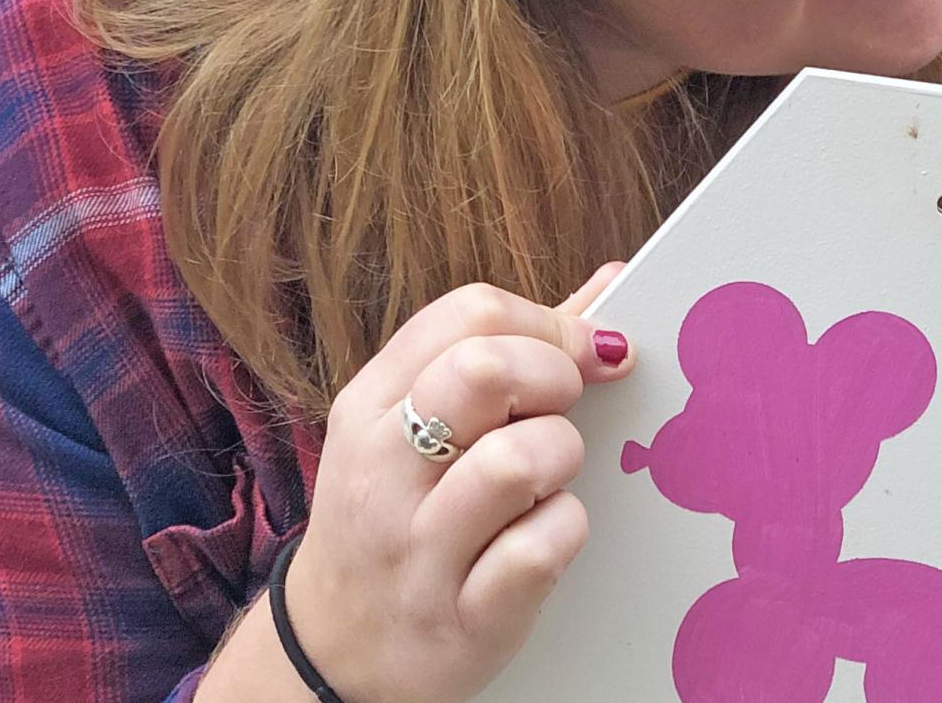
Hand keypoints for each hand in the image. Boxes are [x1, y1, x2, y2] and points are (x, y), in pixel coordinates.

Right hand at [279, 265, 635, 702]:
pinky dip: (562, 535)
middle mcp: (383, 471)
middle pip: (486, 369)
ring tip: (547, 481)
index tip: (583, 352)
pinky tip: (542, 539)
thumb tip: (609, 284)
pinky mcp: (463, 618)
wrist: (331, 657)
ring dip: (561, 460)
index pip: (467, 313)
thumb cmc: (394, 521)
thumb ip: (509, 351)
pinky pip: (542, 549)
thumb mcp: (414, 428)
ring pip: (520, 460)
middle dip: (554, 377)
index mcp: (371, 406)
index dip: (548, 324)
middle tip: (559, 412)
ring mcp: (418, 549)